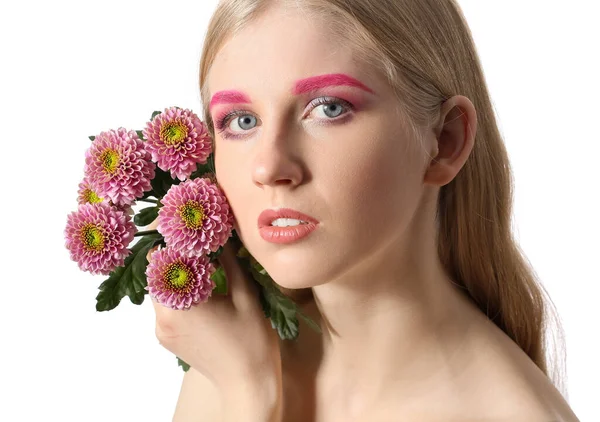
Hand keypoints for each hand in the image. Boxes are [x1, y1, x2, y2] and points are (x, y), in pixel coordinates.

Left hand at [145, 219, 282, 403]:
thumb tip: (222, 233)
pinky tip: (196, 285)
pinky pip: (163, 306)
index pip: (162, 259)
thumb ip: (229, 261)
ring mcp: (162, 331)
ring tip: (195, 259)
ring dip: (173, 273)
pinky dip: (175, 292)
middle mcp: (164, 318)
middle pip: (155, 273)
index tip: (178, 219)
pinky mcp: (166, 339)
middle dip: (171, 253)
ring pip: (158, 289)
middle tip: (188, 235)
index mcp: (182, 304)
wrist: (247, 384)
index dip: (168, 237)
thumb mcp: (246, 296)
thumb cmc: (252, 342)